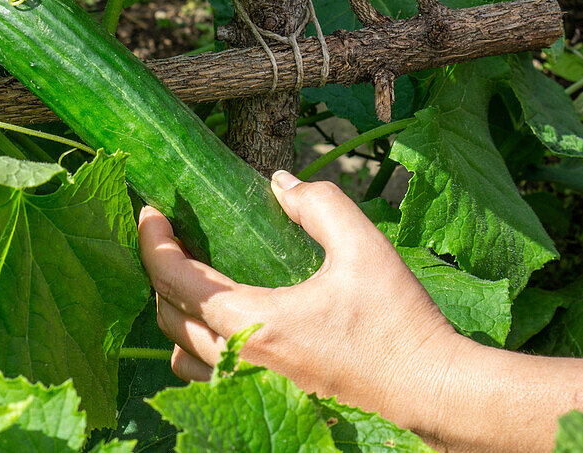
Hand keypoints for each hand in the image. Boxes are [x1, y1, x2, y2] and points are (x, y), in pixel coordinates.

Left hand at [138, 171, 466, 434]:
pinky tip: (220, 321)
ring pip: (180, 351)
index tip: (150, 210)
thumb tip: (281, 183)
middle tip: (170, 234)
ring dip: (174, 312)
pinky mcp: (266, 399)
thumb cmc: (399, 324)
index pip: (173, 279)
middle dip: (159, 269)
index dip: (152, 240)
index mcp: (255, 321)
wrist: (432, 394)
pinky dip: (196, 345)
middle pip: (166, 313)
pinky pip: (205, 376)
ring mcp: (250, 387)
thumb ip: (318, 205)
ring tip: (191, 278)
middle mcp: (240, 361)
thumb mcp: (364, 248)